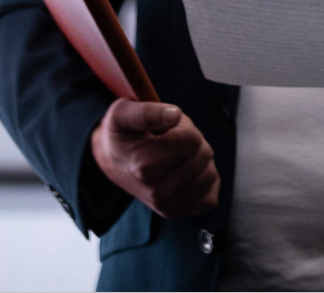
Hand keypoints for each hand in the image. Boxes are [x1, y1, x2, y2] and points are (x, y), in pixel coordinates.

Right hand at [90, 100, 219, 218]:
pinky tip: (187, 173)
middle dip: (193, 141)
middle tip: (171, 142)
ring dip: (199, 160)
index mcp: (145, 165)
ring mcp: (167, 206)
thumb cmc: (122, 135)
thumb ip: (147, 111)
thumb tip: (173, 115)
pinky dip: (204, 182)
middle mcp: (157, 191)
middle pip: (204, 155)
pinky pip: (210, 198)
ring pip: (210, 175)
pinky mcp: (177, 213)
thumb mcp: (123, 113)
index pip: (192, 139)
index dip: (183, 126)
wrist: (113, 161)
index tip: (166, 130)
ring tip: (177, 156)